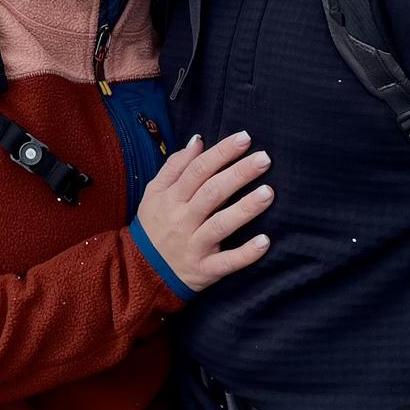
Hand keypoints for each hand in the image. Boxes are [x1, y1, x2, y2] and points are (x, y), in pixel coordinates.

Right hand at [134, 130, 272, 291]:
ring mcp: (194, 245)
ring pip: (221, 225)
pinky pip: (226, 262)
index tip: (244, 138)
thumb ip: (174, 166)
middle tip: (264, 159)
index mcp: (171, 198)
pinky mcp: (204, 269)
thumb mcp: (154, 192)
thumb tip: (198, 141)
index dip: (221, 153)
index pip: (198, 170)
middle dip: (239, 173)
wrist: (140, 270)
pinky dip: (245, 253)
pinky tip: (265, 241)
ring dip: (245, 209)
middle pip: (212, 192)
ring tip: (268, 192)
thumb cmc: (154, 225)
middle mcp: (182, 219)